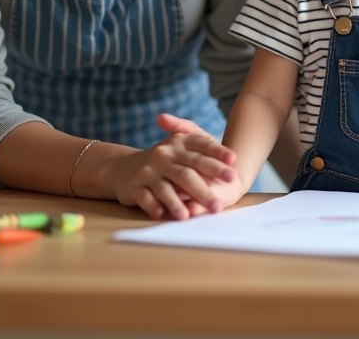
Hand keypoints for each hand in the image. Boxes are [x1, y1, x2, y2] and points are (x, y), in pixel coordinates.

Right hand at [101, 115, 236, 220]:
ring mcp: (148, 171)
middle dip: (203, 189)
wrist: (126, 167)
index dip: (217, 153)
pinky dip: (153, 206)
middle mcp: (163, 155)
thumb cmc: (166, 159)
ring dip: (177, 203)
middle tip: (217, 204)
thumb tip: (233, 156)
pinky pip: (145, 197)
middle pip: (186, 173)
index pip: (201, 146)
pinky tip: (162, 215)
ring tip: (189, 216)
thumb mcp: (182, 144)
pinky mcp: (135, 186)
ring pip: (165, 188)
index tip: (233, 161)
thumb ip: (206, 145)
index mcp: (179, 142)